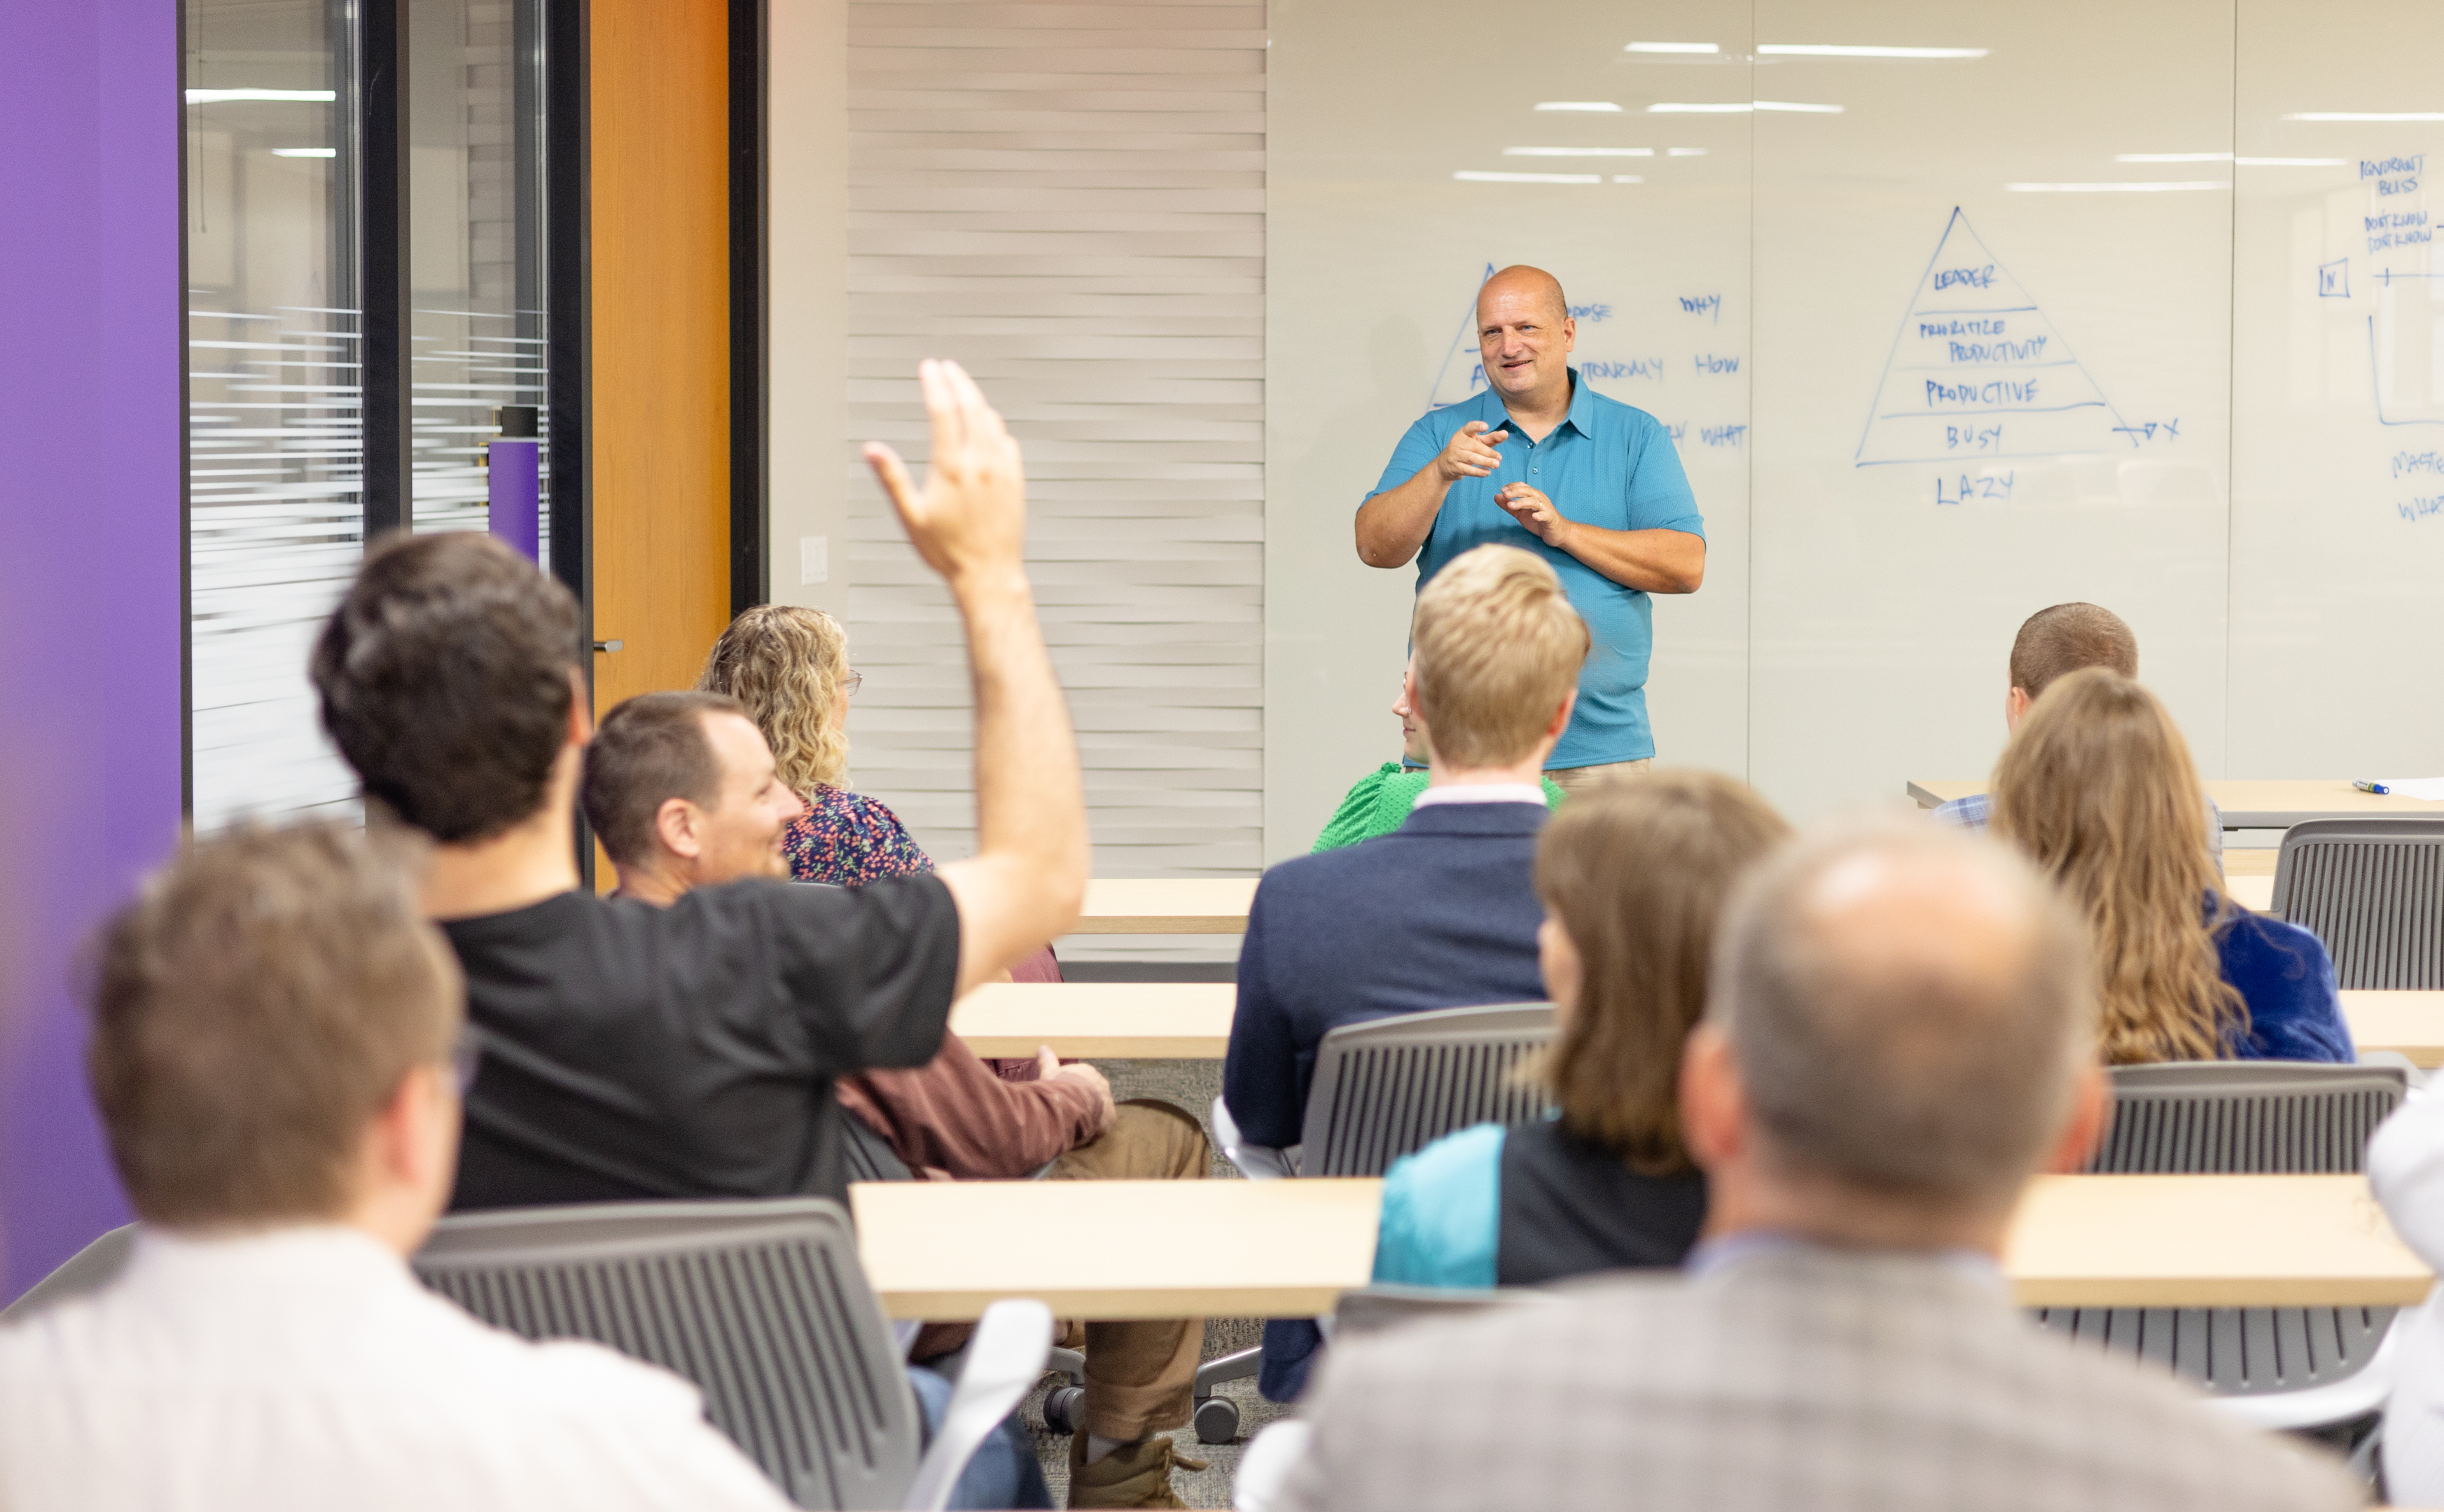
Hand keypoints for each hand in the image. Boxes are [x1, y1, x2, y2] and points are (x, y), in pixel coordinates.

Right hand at [863, 359, 1026, 588]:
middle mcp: (980, 464)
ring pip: (991, 422)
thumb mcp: (911, 516)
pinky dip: (996, 426)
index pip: (943, 411)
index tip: (928, 368)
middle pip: (970, 407)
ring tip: (964, 389)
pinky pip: (1008, 443)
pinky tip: (990, 425)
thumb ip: (892, 479)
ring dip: (977, 400)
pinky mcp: (1016, 482)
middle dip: (957, 381)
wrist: (989, 575)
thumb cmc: (947, 552)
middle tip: (946, 368)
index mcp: (951, 468)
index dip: (935, 384)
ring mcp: (1002, 471)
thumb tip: (872, 449)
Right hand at [1039, 1046, 1116, 1136]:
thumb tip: (1042, 1047)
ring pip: (1099, 1106)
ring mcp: (1107, 1098)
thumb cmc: (1060, 1087)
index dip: (1072, 1088)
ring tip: (1077, 1122)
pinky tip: (1086, 1130)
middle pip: (1091, 1092)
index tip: (1065, 1096)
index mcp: (1086, 1071)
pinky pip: (1104, 1121)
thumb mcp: (1049, 1073)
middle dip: (1083, 1101)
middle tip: (1071, 1110)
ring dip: (1090, 1113)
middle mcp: (1100, 1082)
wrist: (1074, 1103)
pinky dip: (1096, 1126)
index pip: (1081, 1079)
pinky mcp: (1111, 1115)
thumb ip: (1048, 1061)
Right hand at [1434, 420, 1509, 482]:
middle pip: (1474, 446)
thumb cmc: (1466, 449)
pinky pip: (1467, 470)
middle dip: (1488, 452)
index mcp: (1464, 433)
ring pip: (1471, 458)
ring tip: (1496, 465)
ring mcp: (1455, 454)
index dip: (1477, 426)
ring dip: (1485, 462)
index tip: (1486, 427)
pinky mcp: (1454, 467)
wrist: (1445, 464)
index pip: (1470, 427)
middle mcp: (1458, 442)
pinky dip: (1478, 472)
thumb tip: (1505, 433)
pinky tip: (1487, 472)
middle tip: (1499, 458)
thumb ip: (1492, 438)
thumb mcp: (1478, 442)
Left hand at [1495, 482, 1571, 548]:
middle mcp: (1540, 499)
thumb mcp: (1521, 513)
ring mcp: (1546, 508)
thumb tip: (1496, 496)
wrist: (1558, 532)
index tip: (1502, 490)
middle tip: (1504, 494)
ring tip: (1511, 505)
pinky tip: (1534, 516)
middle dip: (1515, 492)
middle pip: (1527, 491)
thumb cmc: (1539, 521)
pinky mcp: (1550, 518)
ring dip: (1522, 502)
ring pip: (1534, 501)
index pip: (1522, 486)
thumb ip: (1509, 506)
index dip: (1512, 487)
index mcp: (1533, 496)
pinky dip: (1540, 515)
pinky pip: (1545, 515)